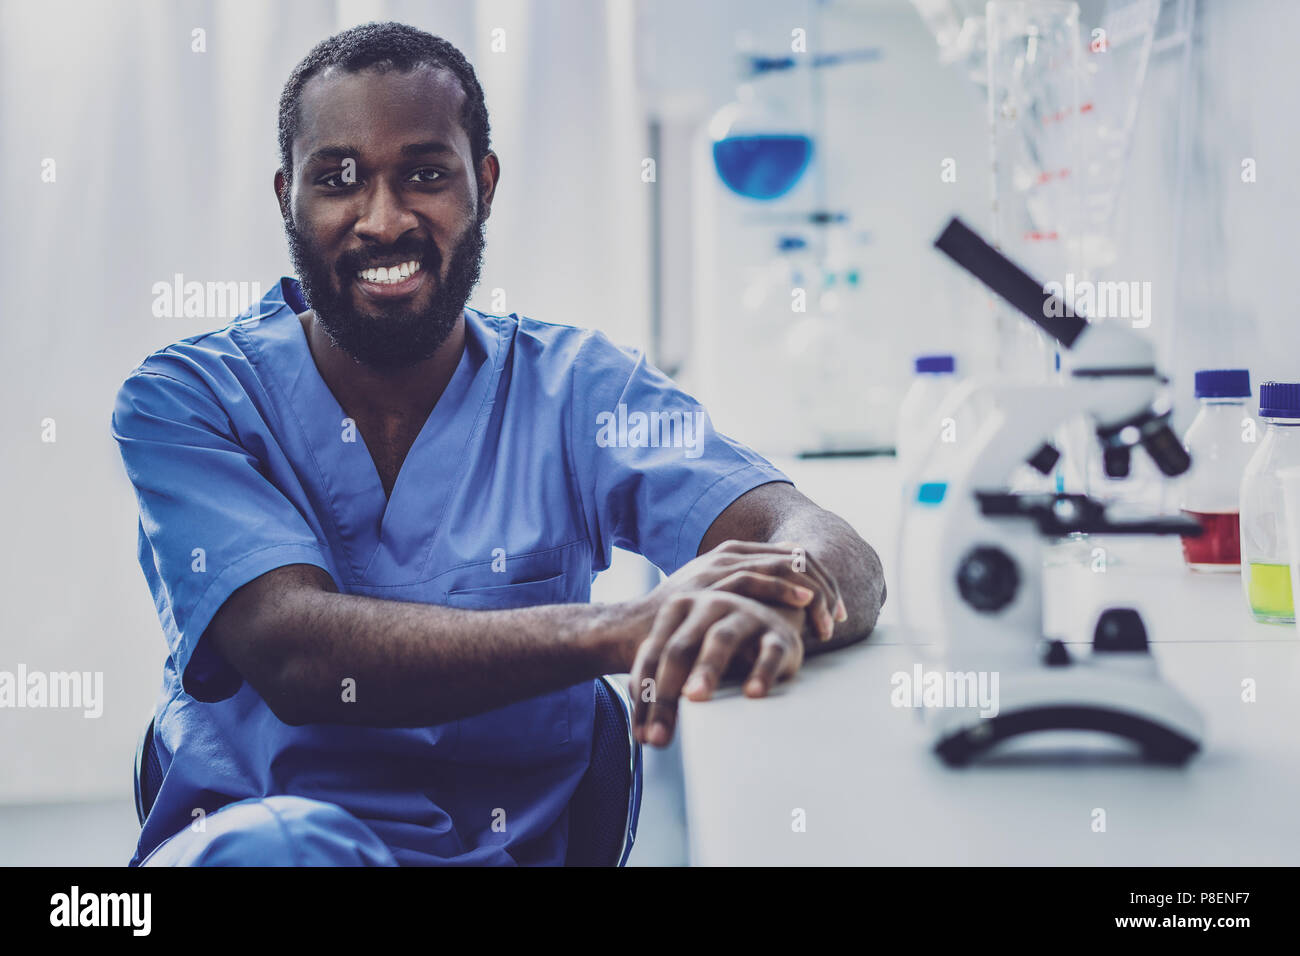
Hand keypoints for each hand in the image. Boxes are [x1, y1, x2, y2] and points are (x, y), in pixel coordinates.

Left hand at [628, 589, 805, 747]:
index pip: (654, 654)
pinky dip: (761, 672)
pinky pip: (769, 652)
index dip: (645, 695)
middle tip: (659, 735)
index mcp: (679, 607)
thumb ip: (657, 678)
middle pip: (680, 649)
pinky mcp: (778, 634)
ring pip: (721, 639)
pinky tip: (752, 694)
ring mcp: (745, 615)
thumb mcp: (685, 653)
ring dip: (707, 669)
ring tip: (695, 697)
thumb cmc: (716, 646)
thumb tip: (641, 730)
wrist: (769, 622)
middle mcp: (710, 604)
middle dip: (665, 694)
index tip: (642, 736)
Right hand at [652, 539, 846, 641]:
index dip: (821, 583)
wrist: (633, 634)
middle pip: (795, 558)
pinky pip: (756, 577)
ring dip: (813, 592)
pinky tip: (805, 602)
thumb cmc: (679, 630)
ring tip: (829, 620)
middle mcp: (728, 556)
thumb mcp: (720, 612)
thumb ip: (748, 608)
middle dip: (825, 588)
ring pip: (782, 564)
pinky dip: (785, 587)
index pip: (792, 558)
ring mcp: (718, 566)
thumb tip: (787, 624)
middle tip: (840, 619)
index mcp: (734, 557)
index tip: (837, 613)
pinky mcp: (708, 583)